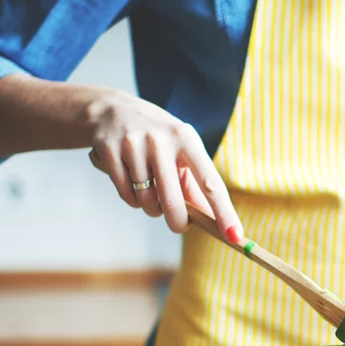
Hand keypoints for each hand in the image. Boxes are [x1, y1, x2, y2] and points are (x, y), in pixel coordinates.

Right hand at [83, 90, 242, 241]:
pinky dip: (133, 199)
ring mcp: (133, 145)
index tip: (235, 236)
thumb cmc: (158, 138)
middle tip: (180, 226)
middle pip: (173, 201)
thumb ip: (196, 183)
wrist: (112, 110)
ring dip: (151, 207)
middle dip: (178, 222)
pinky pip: (126, 195)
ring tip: (151, 192)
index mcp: (187, 139)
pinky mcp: (109, 151)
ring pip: (146, 201)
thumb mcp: (181, 150)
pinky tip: (133, 184)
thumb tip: (213, 220)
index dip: (224, 211)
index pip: (210, 183)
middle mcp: (161, 140)